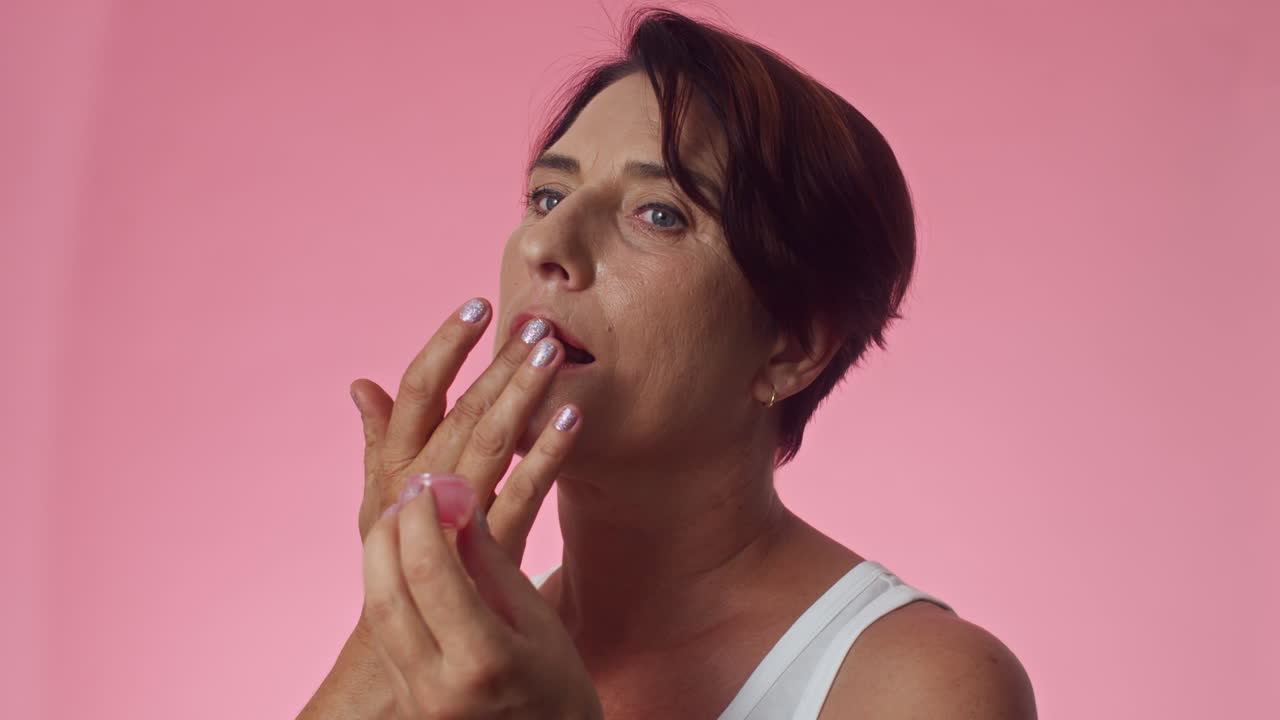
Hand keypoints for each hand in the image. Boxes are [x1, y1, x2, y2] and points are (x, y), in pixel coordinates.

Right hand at [348, 297, 570, 562]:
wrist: (410, 639)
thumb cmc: (397, 558)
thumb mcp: (377, 500)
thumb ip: (377, 441)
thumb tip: (361, 384)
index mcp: (393, 468)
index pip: (418, 393)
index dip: (446, 345)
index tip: (476, 304)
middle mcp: (419, 488)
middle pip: (462, 412)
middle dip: (500, 365)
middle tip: (537, 325)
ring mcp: (456, 518)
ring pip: (492, 445)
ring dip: (524, 396)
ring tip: (554, 355)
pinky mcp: (494, 547)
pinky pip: (525, 494)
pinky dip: (549, 454)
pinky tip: (574, 418)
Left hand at [363, 476, 602, 718]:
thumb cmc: (556, 687)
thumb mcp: (539, 621)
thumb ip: (493, 565)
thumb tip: (460, 506)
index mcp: (483, 662)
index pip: (431, 574)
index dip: (421, 521)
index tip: (430, 487)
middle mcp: (437, 688)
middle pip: (386, 594)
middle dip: (388, 535)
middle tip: (406, 498)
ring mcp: (415, 702)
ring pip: (377, 615)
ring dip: (380, 560)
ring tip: (401, 524)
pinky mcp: (405, 704)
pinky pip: (384, 637)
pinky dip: (388, 590)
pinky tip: (404, 565)